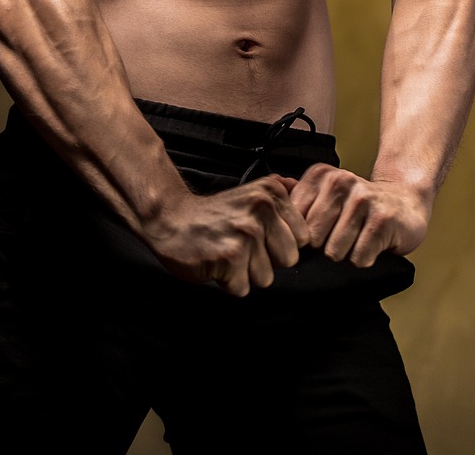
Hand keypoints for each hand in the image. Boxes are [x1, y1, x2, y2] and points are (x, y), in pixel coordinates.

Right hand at [144, 175, 309, 296]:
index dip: (280, 243)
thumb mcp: (249, 192)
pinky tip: (216, 262)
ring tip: (227, 252)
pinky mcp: (230, 257)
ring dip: (245, 272)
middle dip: (266, 260)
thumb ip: (278, 190)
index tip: (258, 234)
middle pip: (289, 259)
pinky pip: (243, 288)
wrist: (170, 220)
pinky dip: (228, 282)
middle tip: (241, 245)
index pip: (303, 238)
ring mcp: (246, 233)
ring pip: (266, 278)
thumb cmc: (213, 214)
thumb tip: (300, 186)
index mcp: (272, 193)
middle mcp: (262, 209)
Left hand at [289, 166, 430, 266]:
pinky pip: (358, 258)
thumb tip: (266, 221)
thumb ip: (298, 205)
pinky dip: (364, 258)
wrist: (405, 202)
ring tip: (356, 238)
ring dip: (346, 253)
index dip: (302, 237)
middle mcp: (340, 182)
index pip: (293, 220)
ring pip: (334, 251)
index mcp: (320, 175)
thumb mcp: (327, 197)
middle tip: (340, 237)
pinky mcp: (382, 219)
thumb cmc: (360, 207)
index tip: (316, 236)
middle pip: (312, 239)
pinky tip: (371, 243)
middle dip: (324, 246)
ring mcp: (362, 199)